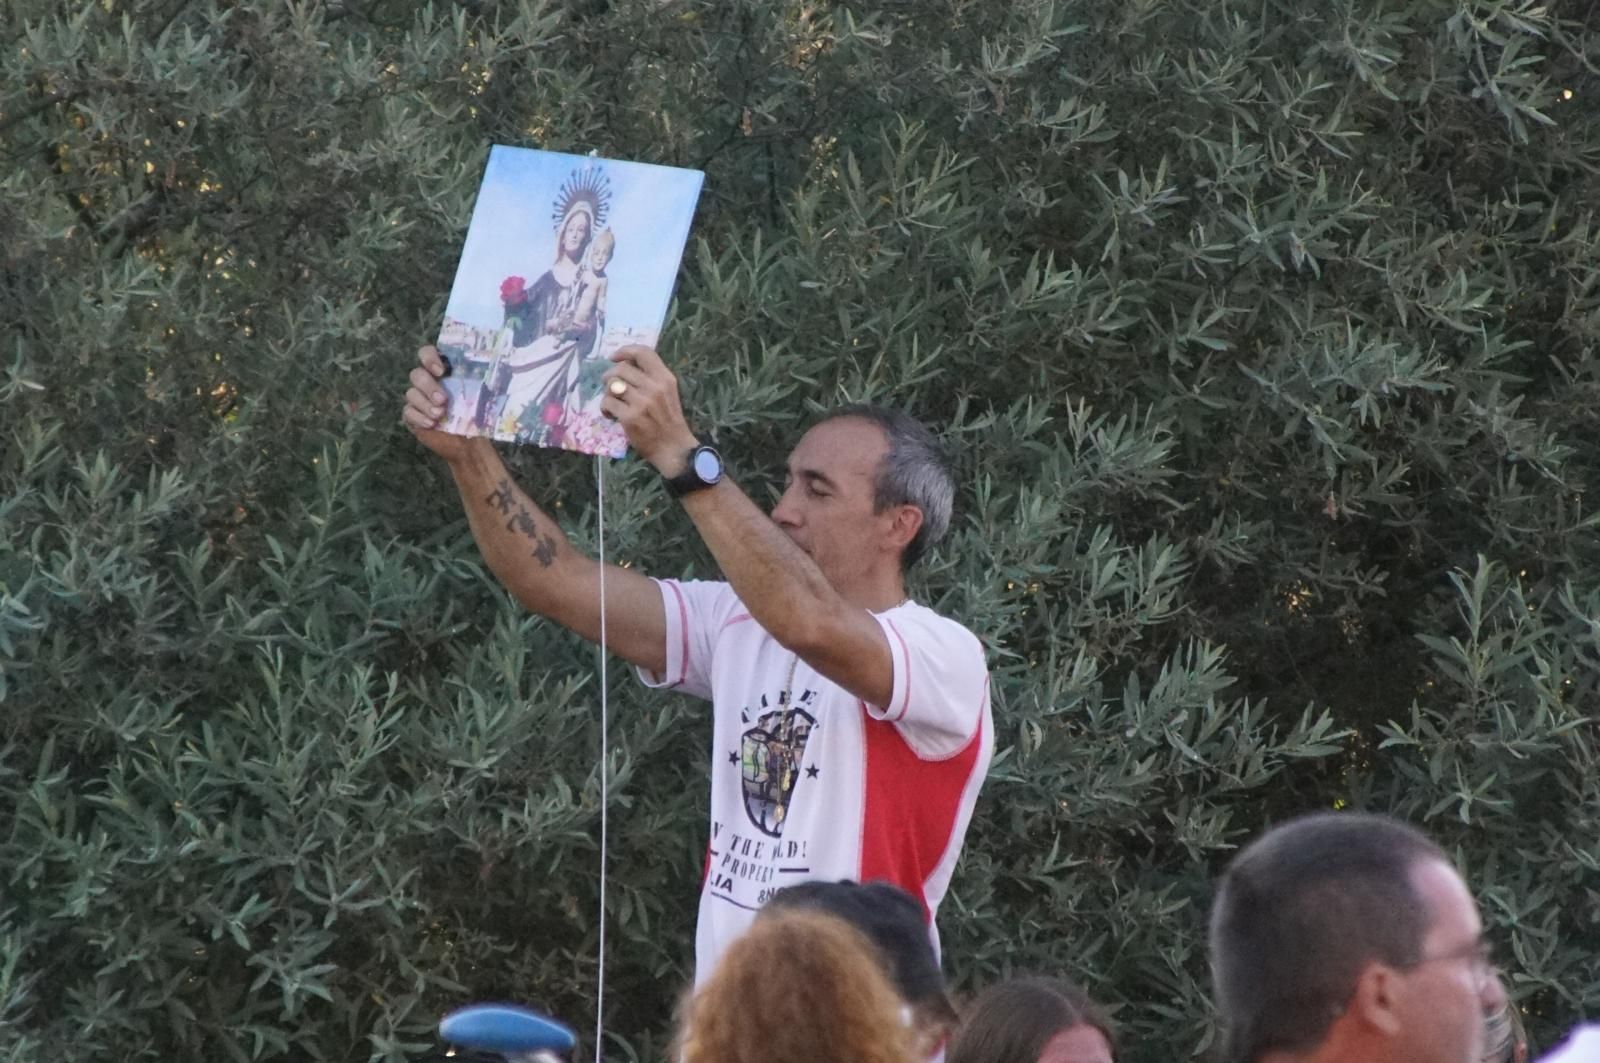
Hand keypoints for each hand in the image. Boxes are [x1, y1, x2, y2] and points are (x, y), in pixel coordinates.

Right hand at [403, 345, 479, 463]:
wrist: (468, 444)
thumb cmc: (475, 417)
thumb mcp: (481, 400)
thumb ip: (480, 386)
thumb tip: (492, 377)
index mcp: (443, 372)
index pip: (427, 353)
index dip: (429, 357)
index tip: (440, 370)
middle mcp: (428, 381)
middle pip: (417, 374)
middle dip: (428, 386)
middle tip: (443, 399)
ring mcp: (418, 399)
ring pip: (411, 393)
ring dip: (425, 404)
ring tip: (440, 415)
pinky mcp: (412, 415)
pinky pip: (408, 411)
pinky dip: (419, 417)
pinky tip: (431, 424)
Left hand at [600, 345, 698, 473]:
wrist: (673, 448)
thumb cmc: (669, 420)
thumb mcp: (668, 393)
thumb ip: (652, 377)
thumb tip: (624, 363)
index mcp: (665, 378)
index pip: (643, 352)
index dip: (625, 350)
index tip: (614, 357)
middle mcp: (654, 387)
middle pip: (621, 368)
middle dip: (610, 376)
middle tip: (611, 386)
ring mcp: (641, 402)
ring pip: (612, 385)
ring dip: (607, 393)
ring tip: (613, 402)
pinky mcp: (630, 417)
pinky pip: (607, 403)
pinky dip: (605, 408)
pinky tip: (612, 415)